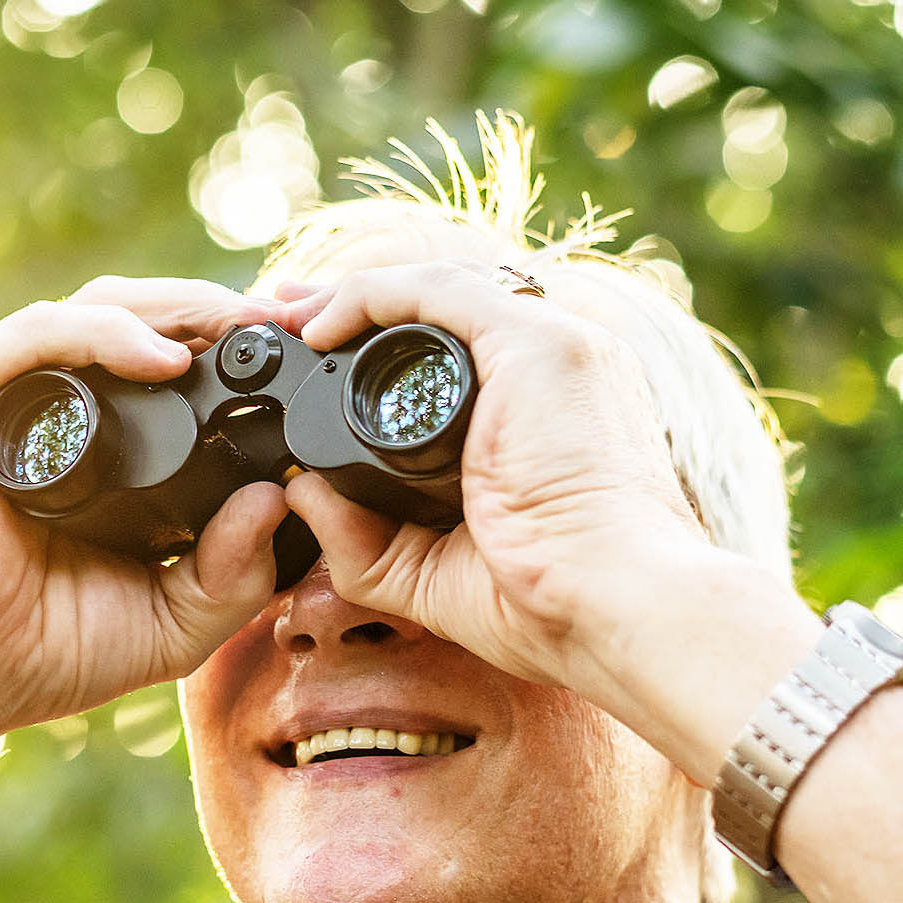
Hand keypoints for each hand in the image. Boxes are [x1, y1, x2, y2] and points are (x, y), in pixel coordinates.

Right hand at [0, 277, 293, 734]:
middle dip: (217, 309)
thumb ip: (235, 574)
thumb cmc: (51, 652)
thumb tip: (277, 500)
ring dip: (175, 305)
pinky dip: (103, 331)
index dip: (235, 345)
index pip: (174, 361)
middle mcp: (59, 407)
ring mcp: (9, 397)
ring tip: (235, 326)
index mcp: (108, 444)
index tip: (299, 348)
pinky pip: (38, 334)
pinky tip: (162, 358)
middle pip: (144, 318)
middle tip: (284, 321)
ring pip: (99, 307)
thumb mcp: (177, 621)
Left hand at [278, 262, 728, 704]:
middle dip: (358, 309)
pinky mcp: (539, 346)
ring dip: (353, 294)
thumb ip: (364, 540)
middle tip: (286, 320)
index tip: (315, 362)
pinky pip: (437, 293)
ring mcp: (555, 349)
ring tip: (286, 312)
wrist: (616, 611)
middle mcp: (558, 369)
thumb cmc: (550, 607)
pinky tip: (320, 324)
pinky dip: (371, 295)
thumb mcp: (432, 573)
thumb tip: (300, 493)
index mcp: (547, 414)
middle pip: (443, 313)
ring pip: (437, 291)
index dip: (382, 348)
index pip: (458, 355)